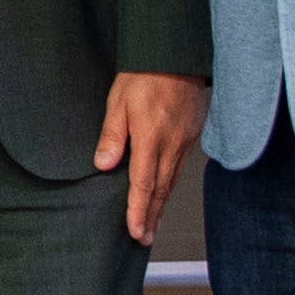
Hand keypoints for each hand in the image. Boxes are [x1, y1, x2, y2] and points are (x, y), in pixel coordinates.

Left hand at [93, 70, 209, 242]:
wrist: (176, 55)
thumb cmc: (144, 76)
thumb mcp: (117, 103)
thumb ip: (112, 136)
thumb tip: (103, 165)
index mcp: (151, 139)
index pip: (143, 184)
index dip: (139, 211)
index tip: (135, 231)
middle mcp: (172, 145)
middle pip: (160, 189)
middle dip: (151, 216)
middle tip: (144, 239)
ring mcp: (184, 141)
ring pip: (172, 181)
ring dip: (161, 205)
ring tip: (153, 224)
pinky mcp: (191, 135)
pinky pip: (180, 167)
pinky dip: (171, 186)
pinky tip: (164, 193)